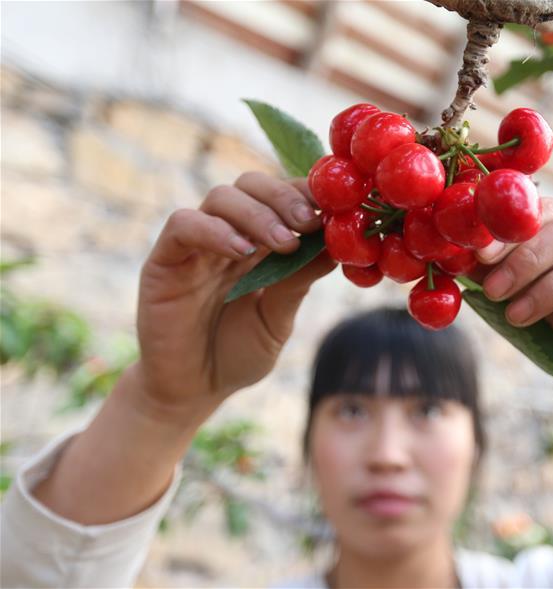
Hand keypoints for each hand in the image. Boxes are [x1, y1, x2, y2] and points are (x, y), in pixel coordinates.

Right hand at [135, 172, 334, 418]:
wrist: (194, 391)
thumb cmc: (239, 352)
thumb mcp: (279, 317)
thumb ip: (300, 280)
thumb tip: (337, 245)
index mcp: (260, 243)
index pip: (282, 197)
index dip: (307, 194)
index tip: (336, 208)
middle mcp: (228, 234)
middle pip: (252, 185)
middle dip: (284, 197)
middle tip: (308, 222)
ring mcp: (195, 244)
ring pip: (221, 197)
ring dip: (257, 214)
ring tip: (283, 244)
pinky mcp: (164, 260)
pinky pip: (183, 225)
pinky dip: (215, 231)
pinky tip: (241, 252)